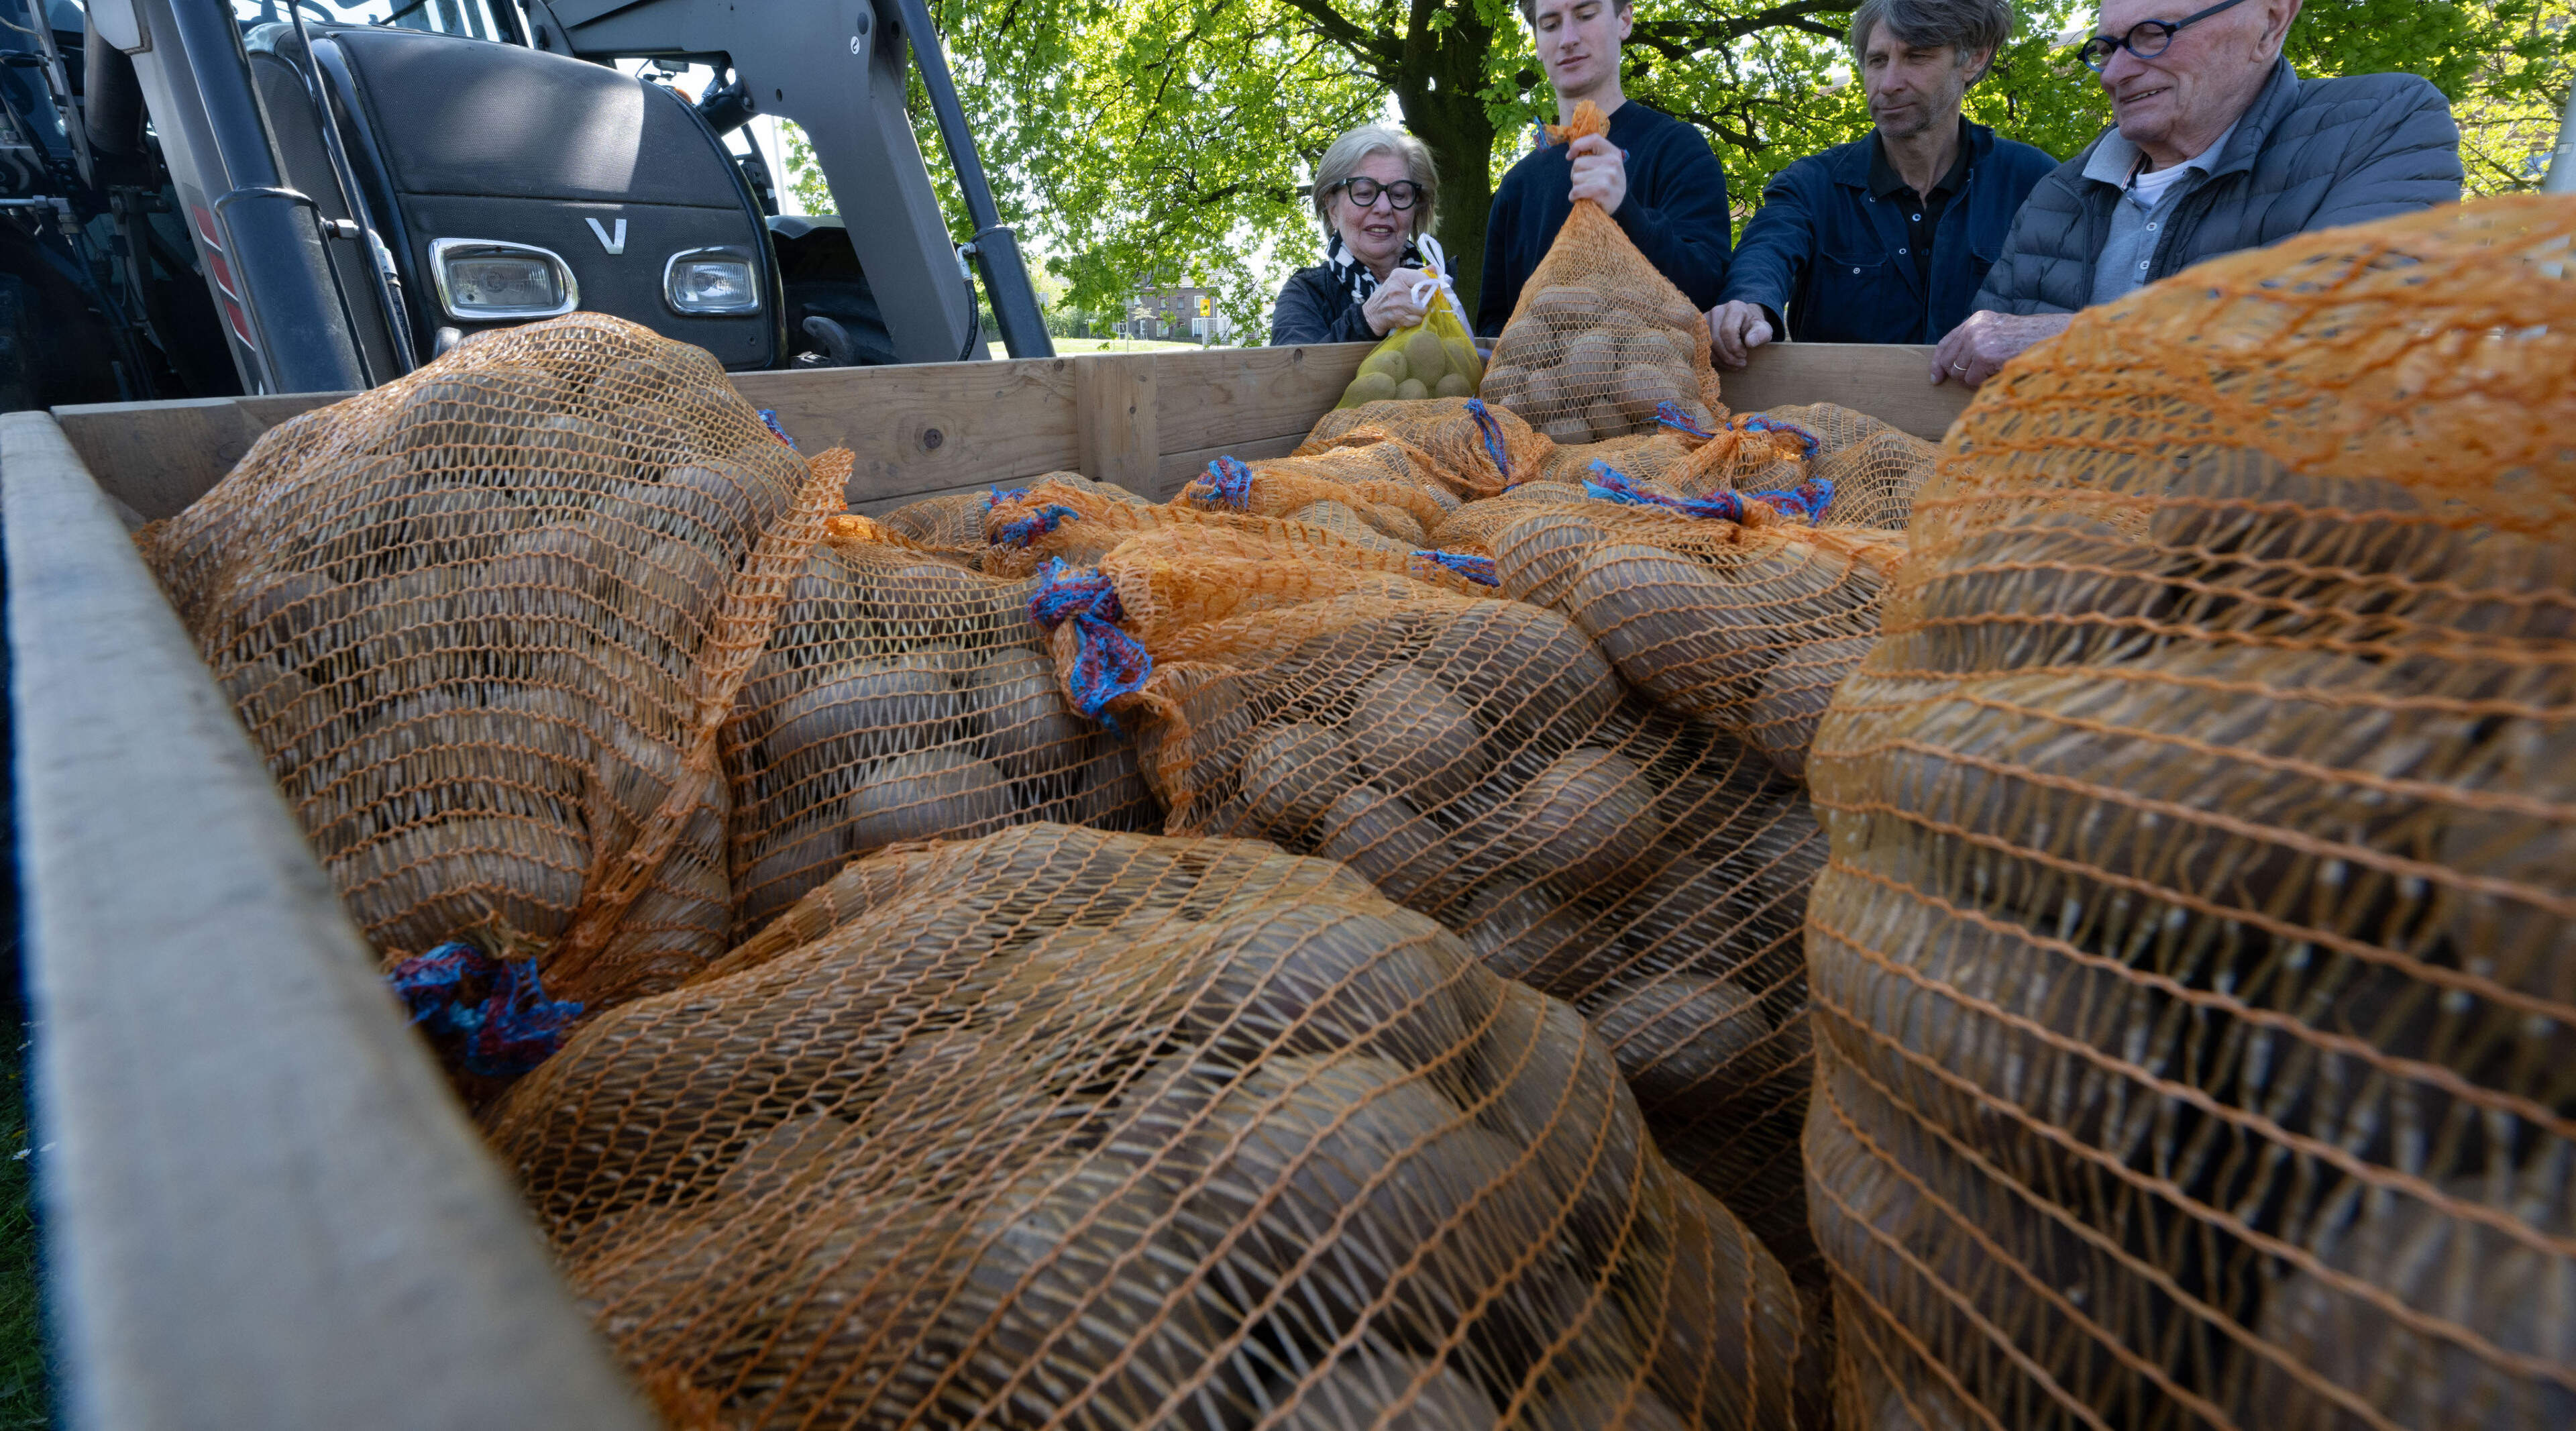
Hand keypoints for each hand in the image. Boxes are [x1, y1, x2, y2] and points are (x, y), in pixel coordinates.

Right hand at [1362, 271, 1430, 335]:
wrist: (1371, 313)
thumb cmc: (1388, 294)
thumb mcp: (1399, 279)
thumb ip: (1417, 274)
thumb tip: (1434, 268)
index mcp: (1399, 276)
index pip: (1425, 280)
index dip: (1428, 286)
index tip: (1425, 289)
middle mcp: (1398, 288)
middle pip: (1426, 295)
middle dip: (1425, 299)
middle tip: (1417, 300)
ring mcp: (1398, 304)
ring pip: (1424, 308)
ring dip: (1421, 310)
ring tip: (1413, 308)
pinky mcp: (1399, 317)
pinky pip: (1418, 319)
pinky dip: (1415, 319)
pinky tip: (1408, 315)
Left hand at [1566, 134, 1627, 215]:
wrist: (1620, 206)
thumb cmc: (1608, 184)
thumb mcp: (1607, 165)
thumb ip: (1594, 156)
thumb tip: (1571, 154)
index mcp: (1613, 153)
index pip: (1594, 139)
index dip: (1578, 145)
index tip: (1569, 156)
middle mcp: (1612, 162)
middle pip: (1578, 163)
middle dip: (1576, 174)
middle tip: (1586, 182)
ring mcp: (1608, 176)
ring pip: (1575, 178)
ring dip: (1576, 187)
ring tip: (1587, 191)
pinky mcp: (1602, 190)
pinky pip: (1577, 190)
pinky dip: (1574, 196)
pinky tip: (1581, 198)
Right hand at [1705, 300, 1774, 369]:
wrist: (1743, 323)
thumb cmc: (1753, 328)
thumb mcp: (1763, 330)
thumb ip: (1761, 334)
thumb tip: (1750, 342)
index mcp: (1734, 308)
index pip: (1727, 331)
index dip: (1735, 347)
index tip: (1744, 355)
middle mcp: (1717, 311)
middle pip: (1715, 339)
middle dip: (1728, 356)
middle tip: (1740, 364)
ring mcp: (1705, 320)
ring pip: (1707, 345)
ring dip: (1721, 359)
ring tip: (1734, 364)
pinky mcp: (1699, 329)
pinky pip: (1701, 348)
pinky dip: (1713, 359)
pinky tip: (1724, 362)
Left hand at [1930, 310, 2072, 386]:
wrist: (2052, 338)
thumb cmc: (2030, 339)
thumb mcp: (2000, 331)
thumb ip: (1979, 339)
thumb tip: (1955, 365)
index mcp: (1977, 319)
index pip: (1946, 342)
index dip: (1938, 362)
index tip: (1936, 378)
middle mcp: (1973, 327)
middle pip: (1948, 361)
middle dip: (1958, 375)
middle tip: (1977, 378)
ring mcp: (1977, 340)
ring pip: (1960, 373)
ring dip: (1975, 379)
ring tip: (1994, 371)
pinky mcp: (1983, 355)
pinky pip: (1972, 380)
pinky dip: (1983, 382)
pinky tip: (1998, 373)